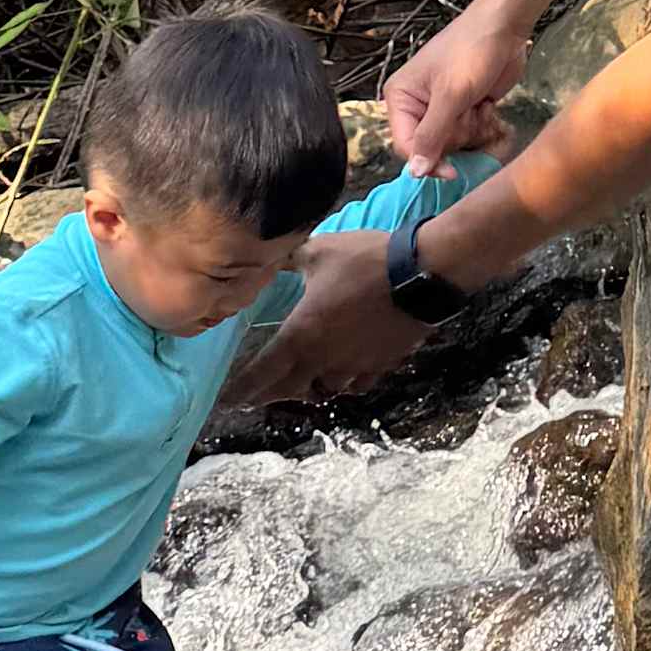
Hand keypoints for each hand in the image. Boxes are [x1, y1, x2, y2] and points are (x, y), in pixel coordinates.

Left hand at [252, 234, 430, 402]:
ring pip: (325, 389)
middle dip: (270, 394)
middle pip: (290, 389)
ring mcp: (355, 365)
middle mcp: (324, 359)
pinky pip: (357, 383)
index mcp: (301, 335)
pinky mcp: (381, 364)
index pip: (263, 372)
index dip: (243, 388)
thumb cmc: (365, 261)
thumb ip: (290, 260)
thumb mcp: (319, 251)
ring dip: (308, 388)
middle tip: (256, 395)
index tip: (228, 400)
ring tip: (300, 383)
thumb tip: (271, 257)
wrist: (422, 273)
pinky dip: (344, 382)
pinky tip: (343, 376)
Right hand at [384, 0, 537, 173]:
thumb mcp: (450, 95)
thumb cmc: (472, 52)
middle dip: (454, 135)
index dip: (427, 162)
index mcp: (400, 97)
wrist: (504, 28)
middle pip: (430, 147)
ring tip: (478, 104)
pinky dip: (479, 124)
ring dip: (470, 129)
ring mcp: (440, 107)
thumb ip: (432, 135)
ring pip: (451, 143)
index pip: (405, 145)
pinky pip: (467, 134)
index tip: (452, 172)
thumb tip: (414, 173)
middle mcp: (415, 105)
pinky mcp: (462, 108)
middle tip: (468, 112)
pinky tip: (486, 105)